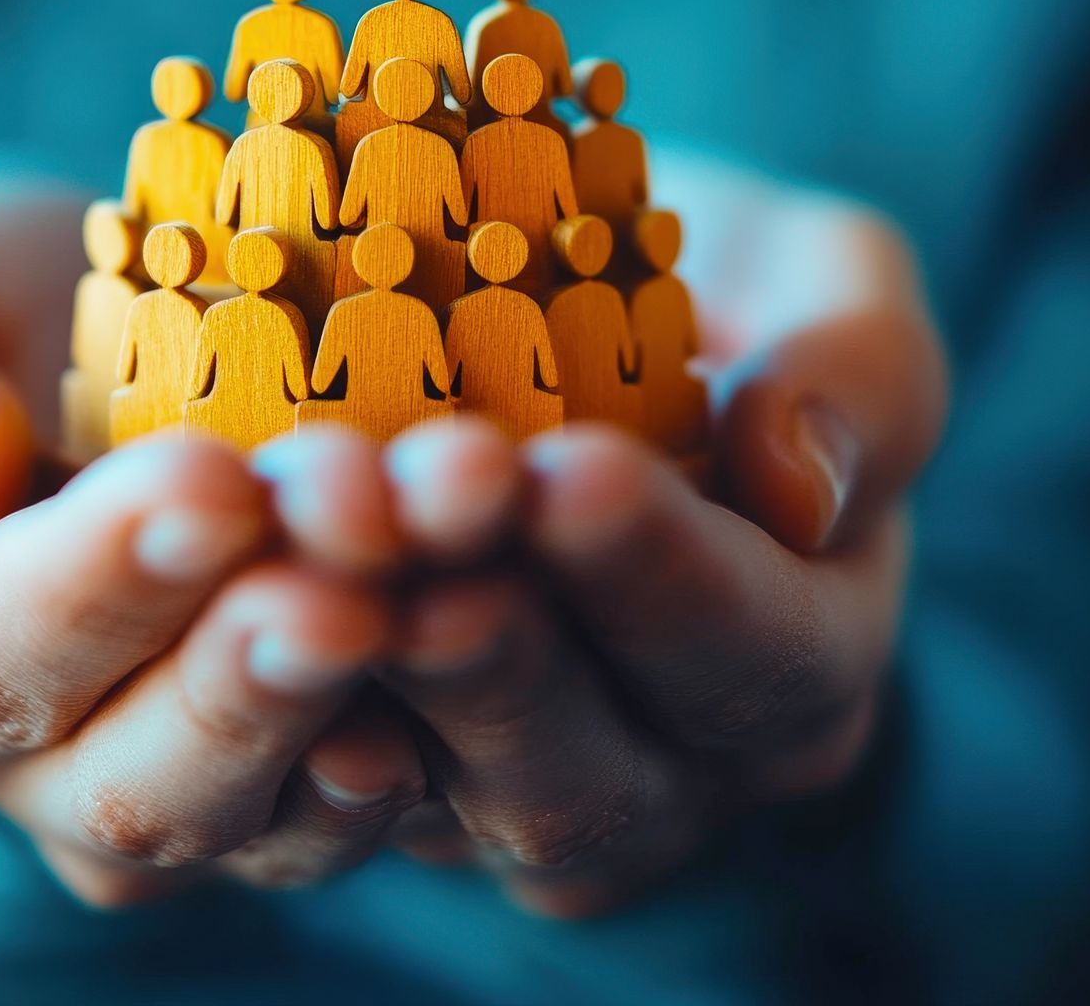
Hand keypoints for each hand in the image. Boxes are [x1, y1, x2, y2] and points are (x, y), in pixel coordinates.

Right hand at [0, 171, 426, 904]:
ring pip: (287, 812)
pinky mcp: (326, 779)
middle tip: (363, 536)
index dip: (93, 584)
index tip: (209, 481)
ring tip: (468, 570)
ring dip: (387, 690)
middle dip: (261, 658)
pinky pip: (396, 794)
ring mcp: (203, 795)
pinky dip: (460, 712)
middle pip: (143, 781)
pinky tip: (517, 614)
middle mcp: (50, 777)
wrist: (109, 355)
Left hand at [272, 168, 945, 916]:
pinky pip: (327, 781)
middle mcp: (669, 774)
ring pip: (438, 797)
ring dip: (362, 672)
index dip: (663, 575)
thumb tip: (805, 485)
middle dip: (487, 645)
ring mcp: (513, 804)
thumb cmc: (716, 301)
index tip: (569, 472)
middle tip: (397, 516)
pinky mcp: (388, 796)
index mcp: (804, 665)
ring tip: (302, 539)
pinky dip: (280, 693)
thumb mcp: (828, 285)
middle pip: (581, 768)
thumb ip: (864, 369)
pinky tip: (225, 593)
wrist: (569, 332)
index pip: (754, 654)